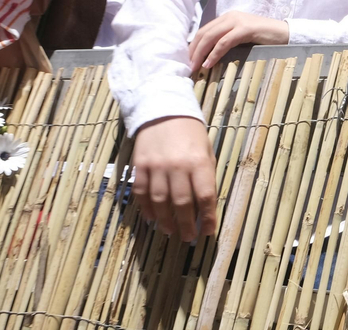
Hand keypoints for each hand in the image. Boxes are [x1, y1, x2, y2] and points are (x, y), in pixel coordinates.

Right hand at [132, 116, 217, 241]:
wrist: (164, 110)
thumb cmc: (191, 133)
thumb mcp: (206, 151)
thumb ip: (206, 176)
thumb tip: (205, 205)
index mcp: (199, 162)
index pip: (205, 196)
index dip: (207, 217)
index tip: (208, 230)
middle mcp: (178, 166)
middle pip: (182, 203)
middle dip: (186, 224)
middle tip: (188, 237)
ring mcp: (156, 166)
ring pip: (160, 202)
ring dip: (166, 220)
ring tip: (171, 231)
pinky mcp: (140, 166)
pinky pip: (142, 193)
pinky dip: (147, 208)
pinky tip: (153, 218)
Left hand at [187, 11, 288, 72]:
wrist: (286, 33)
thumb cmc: (265, 39)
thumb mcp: (242, 37)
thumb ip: (227, 40)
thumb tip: (208, 56)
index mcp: (227, 17)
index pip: (203, 30)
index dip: (193, 46)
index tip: (187, 60)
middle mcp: (230, 16)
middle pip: (203, 33)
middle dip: (193, 50)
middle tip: (187, 66)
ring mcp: (238, 21)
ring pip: (211, 36)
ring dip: (200, 53)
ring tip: (194, 67)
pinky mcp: (245, 29)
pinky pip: (224, 42)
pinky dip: (214, 54)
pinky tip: (209, 64)